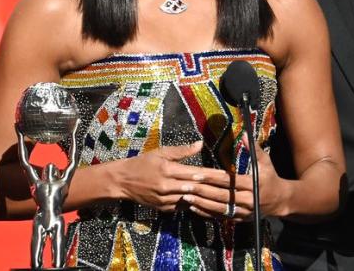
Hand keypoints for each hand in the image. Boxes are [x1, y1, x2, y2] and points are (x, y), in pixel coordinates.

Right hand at [111, 141, 228, 212]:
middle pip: (196, 189)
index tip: (227, 176)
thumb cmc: (142, 163)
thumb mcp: (160, 152)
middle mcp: (168, 187)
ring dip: (205, 199)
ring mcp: (165, 200)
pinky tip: (204, 204)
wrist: (123, 181)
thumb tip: (200, 144)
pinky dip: (193, 205)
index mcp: (168, 171)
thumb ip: (181, 151)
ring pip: (191, 200)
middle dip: (213, 188)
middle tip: (230, 188)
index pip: (196, 174)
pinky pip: (182, 207)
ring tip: (221, 197)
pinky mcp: (163, 209)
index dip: (213, 175)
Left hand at [180, 137, 291, 222]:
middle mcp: (248, 200)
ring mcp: (244, 211)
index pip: (229, 182)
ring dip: (201, 204)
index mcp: (253, 184)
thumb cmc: (271, 177)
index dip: (211, 178)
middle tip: (185, 187)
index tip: (196, 175)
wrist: (280, 200)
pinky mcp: (240, 219)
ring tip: (186, 197)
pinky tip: (194, 208)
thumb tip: (243, 134)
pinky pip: (221, 217)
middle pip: (221, 196)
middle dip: (201, 191)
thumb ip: (254, 149)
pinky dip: (207, 213)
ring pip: (219, 209)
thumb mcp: (265, 162)